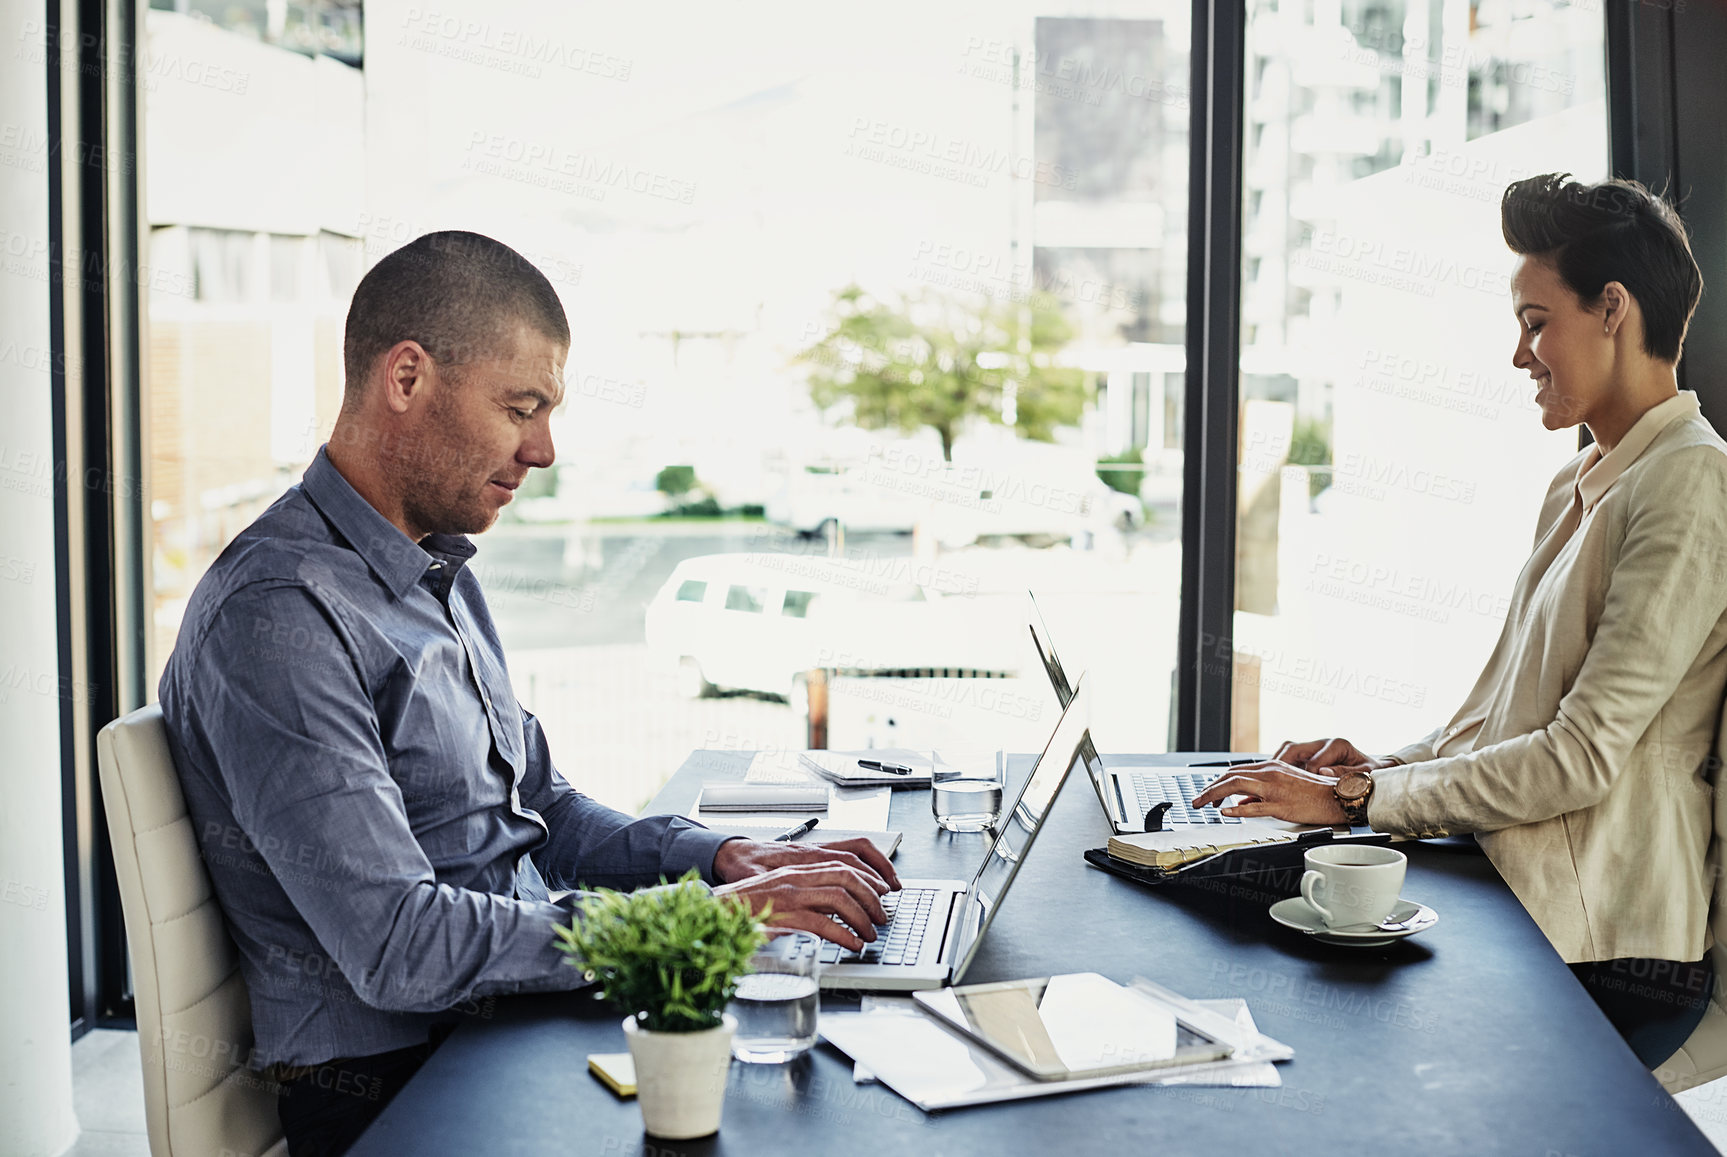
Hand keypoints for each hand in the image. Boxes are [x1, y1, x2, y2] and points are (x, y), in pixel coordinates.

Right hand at [711, 838, 900, 950]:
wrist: (714, 908)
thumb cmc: (747, 904)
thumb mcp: (781, 892)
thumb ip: (807, 896)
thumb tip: (836, 911)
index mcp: (798, 868)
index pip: (844, 864)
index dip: (869, 877)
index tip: (884, 892)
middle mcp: (797, 876)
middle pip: (847, 877)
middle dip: (871, 898)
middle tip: (882, 917)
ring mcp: (790, 895)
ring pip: (839, 899)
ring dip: (861, 918)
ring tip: (870, 934)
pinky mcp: (783, 916)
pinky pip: (822, 924)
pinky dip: (843, 935)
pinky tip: (852, 945)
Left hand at [1189, 761, 1349, 825]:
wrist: (1336, 796)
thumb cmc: (1314, 792)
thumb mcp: (1285, 783)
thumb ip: (1263, 790)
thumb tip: (1243, 800)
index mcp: (1271, 767)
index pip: (1236, 771)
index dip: (1218, 781)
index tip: (1209, 791)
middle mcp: (1270, 773)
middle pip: (1230, 776)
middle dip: (1210, 788)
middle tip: (1199, 800)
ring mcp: (1274, 788)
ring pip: (1235, 786)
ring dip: (1214, 794)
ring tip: (1203, 804)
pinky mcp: (1280, 805)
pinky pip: (1253, 806)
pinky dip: (1235, 809)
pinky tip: (1224, 812)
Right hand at [1270, 736, 1397, 777]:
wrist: (1375, 771)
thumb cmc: (1371, 774)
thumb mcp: (1364, 775)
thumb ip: (1345, 774)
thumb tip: (1323, 772)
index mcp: (1337, 745)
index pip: (1313, 761)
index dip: (1306, 777)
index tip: (1302, 790)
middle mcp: (1322, 743)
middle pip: (1292, 749)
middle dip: (1281, 766)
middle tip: (1274, 782)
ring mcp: (1313, 748)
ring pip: (1286, 751)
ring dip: (1276, 765)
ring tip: (1268, 780)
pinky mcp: (1308, 755)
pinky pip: (1288, 758)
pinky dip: (1279, 767)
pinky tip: (1274, 779)